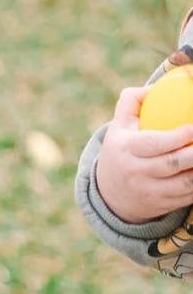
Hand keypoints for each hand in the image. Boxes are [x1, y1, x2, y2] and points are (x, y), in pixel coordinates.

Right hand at [93, 85, 192, 223]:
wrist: (109, 195)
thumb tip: (155, 87)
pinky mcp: (161, 205)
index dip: (177, 137)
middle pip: (172, 163)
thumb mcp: (118, 126)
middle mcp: (136, 173)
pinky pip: (187, 196)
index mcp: (126, 150)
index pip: (154, 143)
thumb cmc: (121, 150)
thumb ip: (132, 102)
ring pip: (184, 183)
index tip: (192, 127)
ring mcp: (149, 192)